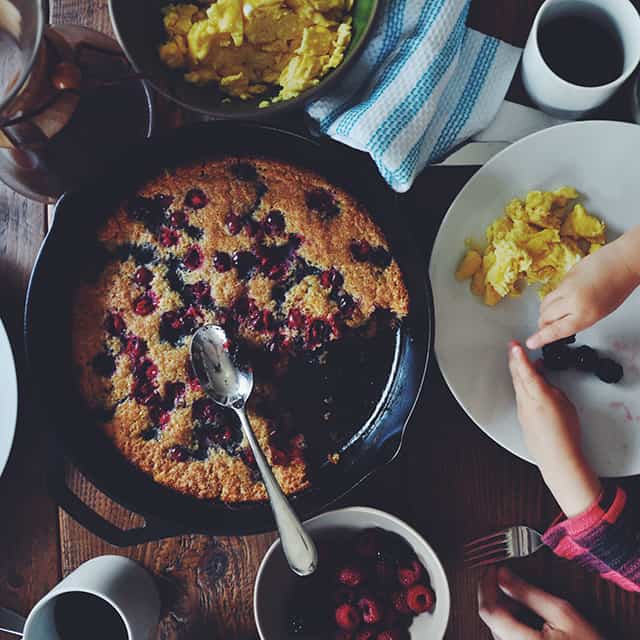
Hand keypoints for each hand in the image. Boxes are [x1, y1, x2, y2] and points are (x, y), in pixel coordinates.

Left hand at [478, 566, 602, 639]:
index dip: (486, 585)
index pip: (489, 611)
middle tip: (504, 576)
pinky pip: (507, 637)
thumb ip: (529, 593)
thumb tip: (503, 574)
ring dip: (504, 608)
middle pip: (492, 620)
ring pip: (498, 628)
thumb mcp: (562, 613)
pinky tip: (524, 613)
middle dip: (496, 594)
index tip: (491, 568)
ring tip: (518, 595)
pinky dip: (511, 621)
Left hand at [508, 342, 600, 516]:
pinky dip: (522, 386)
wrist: (557, 458)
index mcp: (539, 396)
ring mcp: (522, 410)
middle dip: (515, 360)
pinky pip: (520, 397)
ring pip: (518, 386)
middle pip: (518, 376)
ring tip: (520, 360)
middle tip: (513, 347)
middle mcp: (526, 402)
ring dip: (519, 372)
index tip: (515, 346)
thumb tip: (544, 383)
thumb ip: (552, 389)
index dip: (520, 357)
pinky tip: (526, 384)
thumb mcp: (565, 404)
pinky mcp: (522, 418)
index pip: (527, 372)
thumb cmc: (566, 434)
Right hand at [527, 232, 639, 348]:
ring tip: (553, 312)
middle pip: (545, 316)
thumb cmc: (616, 288)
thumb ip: (578, 320)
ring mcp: (566, 288)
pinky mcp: (563, 277)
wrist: (620, 263)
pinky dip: (554, 297)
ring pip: (545, 303)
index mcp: (585, 315)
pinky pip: (552, 291)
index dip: (541, 338)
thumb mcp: (599, 313)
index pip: (556, 330)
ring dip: (545, 311)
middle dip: (543, 323)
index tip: (531, 343)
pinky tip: (565, 296)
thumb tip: (559, 323)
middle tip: (545, 327)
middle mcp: (573, 302)